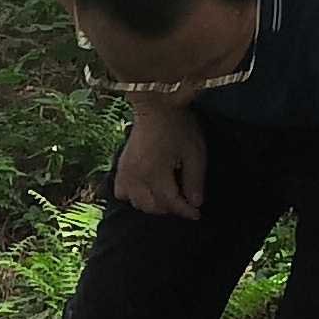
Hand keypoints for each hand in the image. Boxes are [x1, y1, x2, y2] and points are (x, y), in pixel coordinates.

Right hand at [111, 99, 206, 217]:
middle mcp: (137, 177)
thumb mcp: (194, 152)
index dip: (186, 211)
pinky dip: (133, 196)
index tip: (197, 214)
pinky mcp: (121, 166)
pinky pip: (121, 192)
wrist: (156, 104)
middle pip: (153, 207)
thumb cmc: (178, 126)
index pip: (171, 203)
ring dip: (153, 205)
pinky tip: (145, 189)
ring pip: (137, 203)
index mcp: (156, 173)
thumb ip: (194, 180)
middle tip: (184, 202)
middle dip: (171, 208)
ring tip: (167, 196)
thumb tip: (195, 203)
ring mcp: (126, 173)